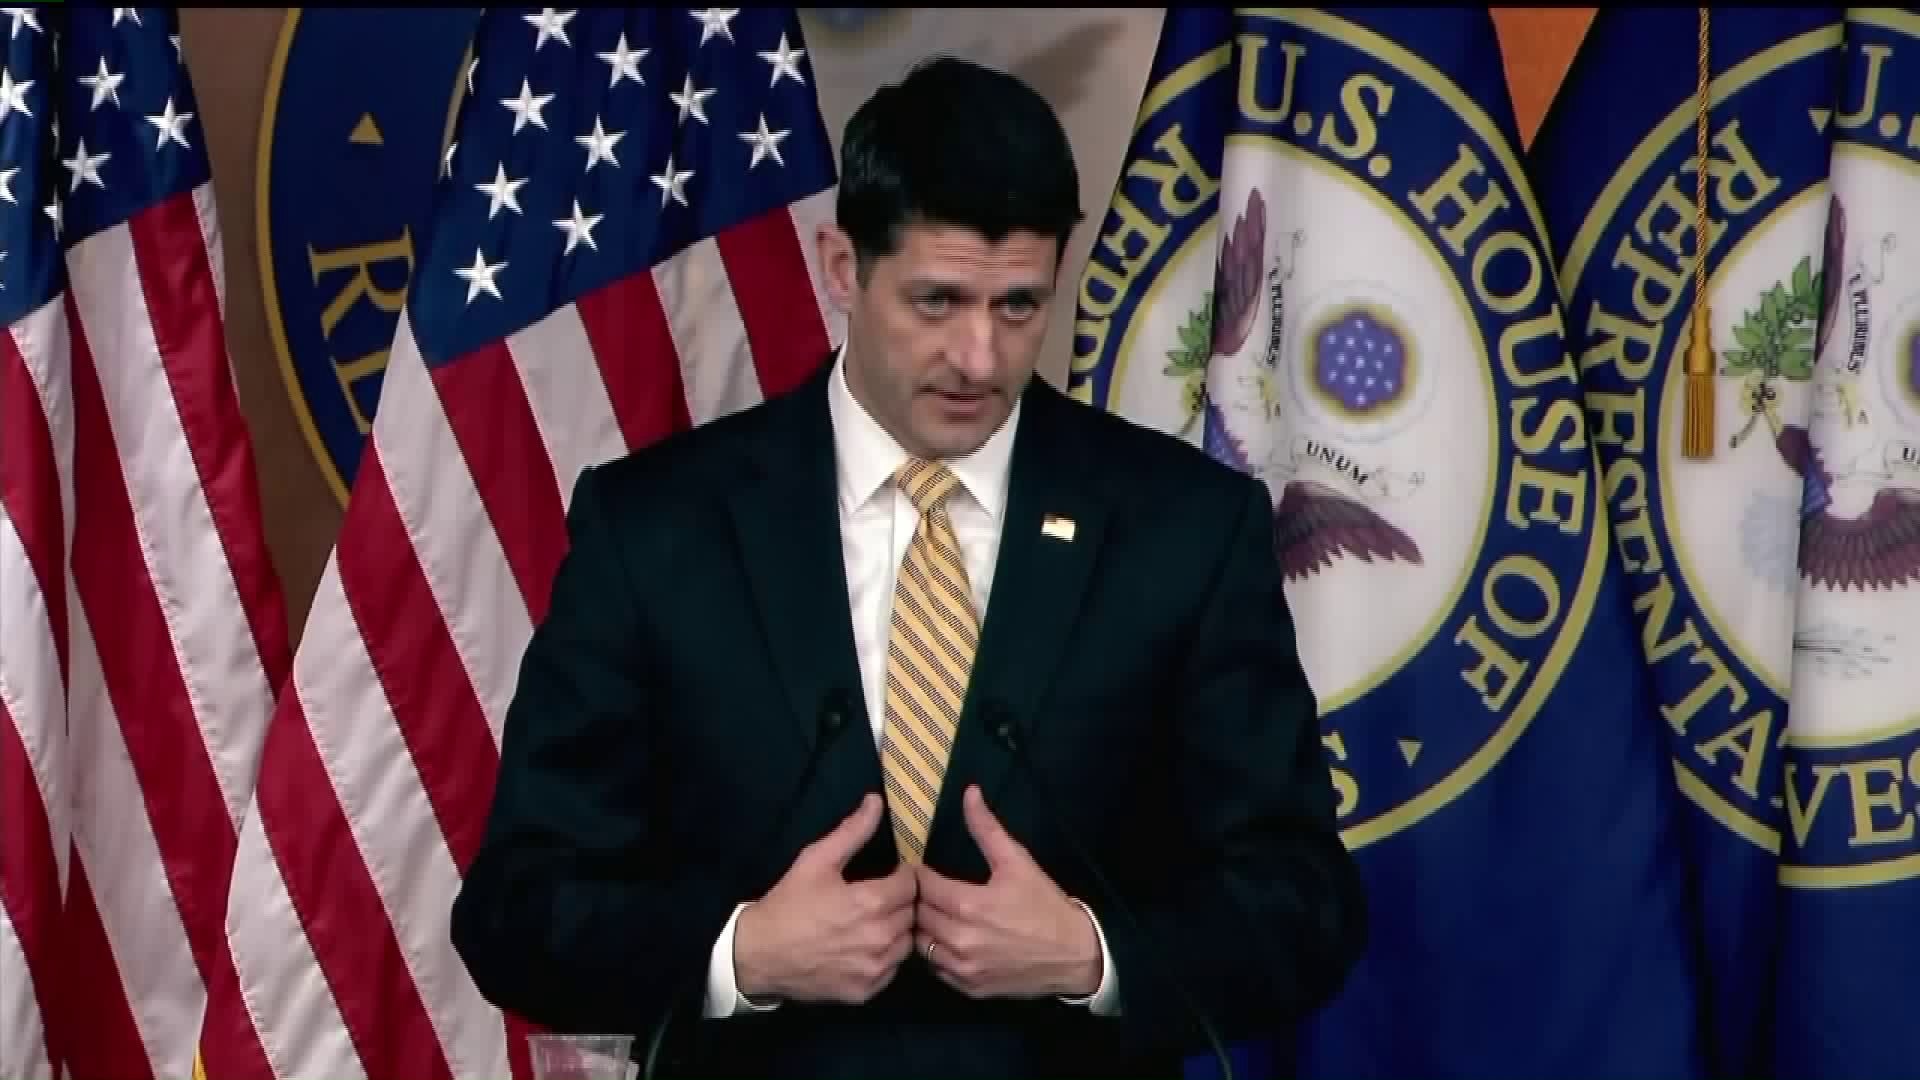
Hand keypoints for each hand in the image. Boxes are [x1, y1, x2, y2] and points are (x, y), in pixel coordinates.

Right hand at [734, 794, 916, 1004]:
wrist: (757, 955)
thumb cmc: (788, 903)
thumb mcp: (816, 860)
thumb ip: (852, 831)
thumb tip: (877, 801)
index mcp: (872, 903)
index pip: (911, 884)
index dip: (901, 876)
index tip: (887, 876)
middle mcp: (880, 938)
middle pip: (911, 914)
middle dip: (899, 903)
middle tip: (877, 899)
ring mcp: (874, 969)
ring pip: (905, 944)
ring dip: (895, 931)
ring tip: (872, 924)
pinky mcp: (866, 992)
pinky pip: (891, 971)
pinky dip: (883, 959)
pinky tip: (863, 949)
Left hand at [915, 786, 1101, 999]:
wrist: (1074, 955)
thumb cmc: (1045, 905)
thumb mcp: (1018, 862)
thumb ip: (987, 828)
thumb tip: (969, 793)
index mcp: (969, 905)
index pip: (922, 885)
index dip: (919, 874)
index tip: (923, 869)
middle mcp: (960, 940)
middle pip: (917, 914)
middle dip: (919, 899)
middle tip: (928, 891)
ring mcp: (963, 969)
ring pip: (921, 944)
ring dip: (924, 928)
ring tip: (936, 915)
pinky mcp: (968, 988)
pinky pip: (935, 969)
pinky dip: (937, 954)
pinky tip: (948, 940)